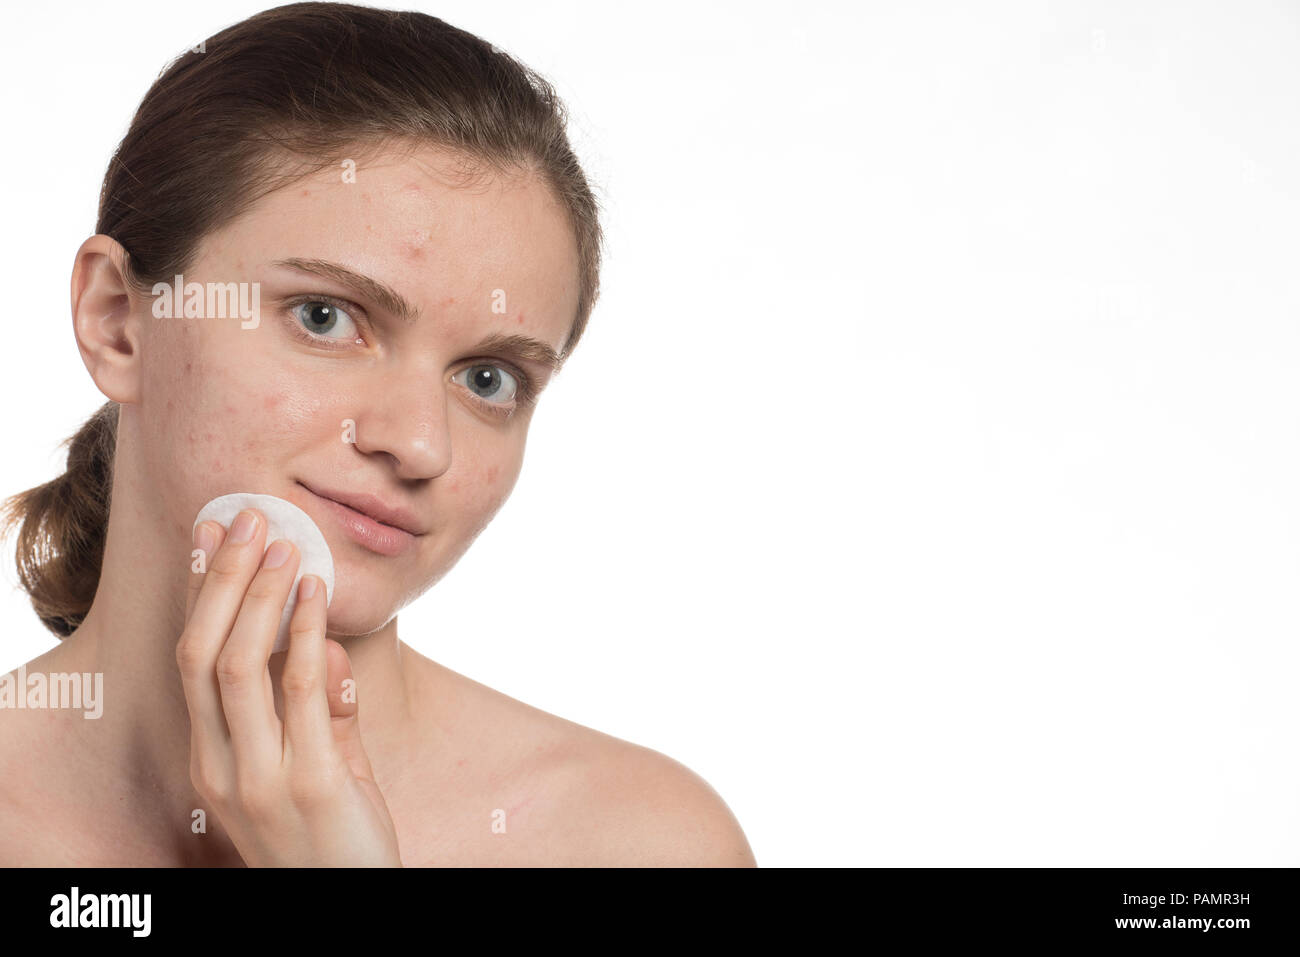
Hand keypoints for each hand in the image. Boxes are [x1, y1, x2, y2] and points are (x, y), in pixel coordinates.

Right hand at [177, 507, 401, 865]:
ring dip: (259, 596)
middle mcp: (223, 768)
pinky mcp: (312, 784)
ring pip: (240, 667)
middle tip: (243, 519)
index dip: (198, 597)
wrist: (351, 908)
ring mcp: (262, 778)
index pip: (192, 663)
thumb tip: (320, 644)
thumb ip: (322, 710)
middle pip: (202, 654)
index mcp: (212, 762)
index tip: (209, 538)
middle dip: (219, 580)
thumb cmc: (336, 840)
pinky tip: (315, 594)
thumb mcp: (323, 768)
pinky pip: (300, 694)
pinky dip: (305, 634)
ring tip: (281, 542)